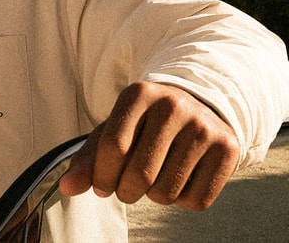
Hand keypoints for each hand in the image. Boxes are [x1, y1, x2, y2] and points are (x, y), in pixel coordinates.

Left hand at [59, 81, 239, 209]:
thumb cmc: (143, 125)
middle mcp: (173, 105)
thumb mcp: (113, 131)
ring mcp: (204, 126)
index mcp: (139, 94)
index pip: (113, 146)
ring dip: (153, 196)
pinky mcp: (229, 148)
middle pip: (140, 174)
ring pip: (166, 192)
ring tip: (155, 178)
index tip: (101, 186)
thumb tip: (66, 188)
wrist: (196, 106)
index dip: (102, 176)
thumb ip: (88, 160)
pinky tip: (181, 178)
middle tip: (126, 188)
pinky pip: (196, 200)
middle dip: (125, 192)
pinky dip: (182, 201)